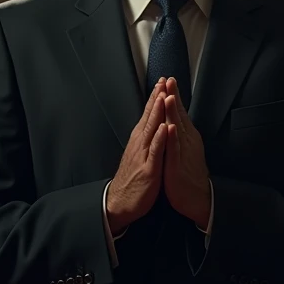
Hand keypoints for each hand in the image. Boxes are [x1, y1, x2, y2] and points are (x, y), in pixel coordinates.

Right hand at [106, 78, 167, 233]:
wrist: (119, 202)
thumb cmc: (132, 179)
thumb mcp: (139, 155)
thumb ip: (145, 140)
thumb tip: (151, 125)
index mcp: (139, 140)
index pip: (148, 114)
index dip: (155, 98)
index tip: (161, 82)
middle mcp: (140, 144)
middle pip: (149, 117)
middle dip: (156, 98)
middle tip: (162, 80)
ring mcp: (144, 155)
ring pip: (151, 130)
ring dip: (157, 112)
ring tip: (163, 96)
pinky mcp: (148, 169)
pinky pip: (155, 151)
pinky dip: (159, 138)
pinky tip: (164, 127)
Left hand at [162, 77, 210, 226]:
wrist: (197, 198)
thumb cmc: (188, 174)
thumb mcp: (183, 149)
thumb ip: (180, 134)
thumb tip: (176, 119)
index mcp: (185, 137)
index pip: (178, 112)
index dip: (173, 96)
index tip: (168, 80)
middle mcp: (186, 141)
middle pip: (178, 115)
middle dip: (172, 97)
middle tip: (169, 79)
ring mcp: (182, 152)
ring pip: (176, 128)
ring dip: (173, 112)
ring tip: (169, 96)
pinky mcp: (177, 165)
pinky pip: (174, 149)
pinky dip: (172, 137)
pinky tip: (170, 126)